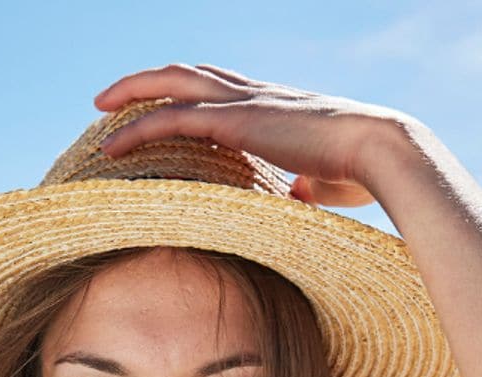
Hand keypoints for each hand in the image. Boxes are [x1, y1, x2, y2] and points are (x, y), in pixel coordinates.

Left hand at [93, 63, 415, 207]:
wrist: (381, 150)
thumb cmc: (365, 170)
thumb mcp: (327, 180)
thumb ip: (306, 184)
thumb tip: (298, 197)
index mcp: (274, 107)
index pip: (219, 88)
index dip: (187, 93)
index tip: (162, 108)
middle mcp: (255, 95)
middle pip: (188, 73)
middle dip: (148, 81)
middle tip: (113, 99)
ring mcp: (244, 102)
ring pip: (172, 83)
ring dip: (132, 92)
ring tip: (100, 110)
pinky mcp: (236, 122)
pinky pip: (172, 119)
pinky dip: (137, 129)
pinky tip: (110, 145)